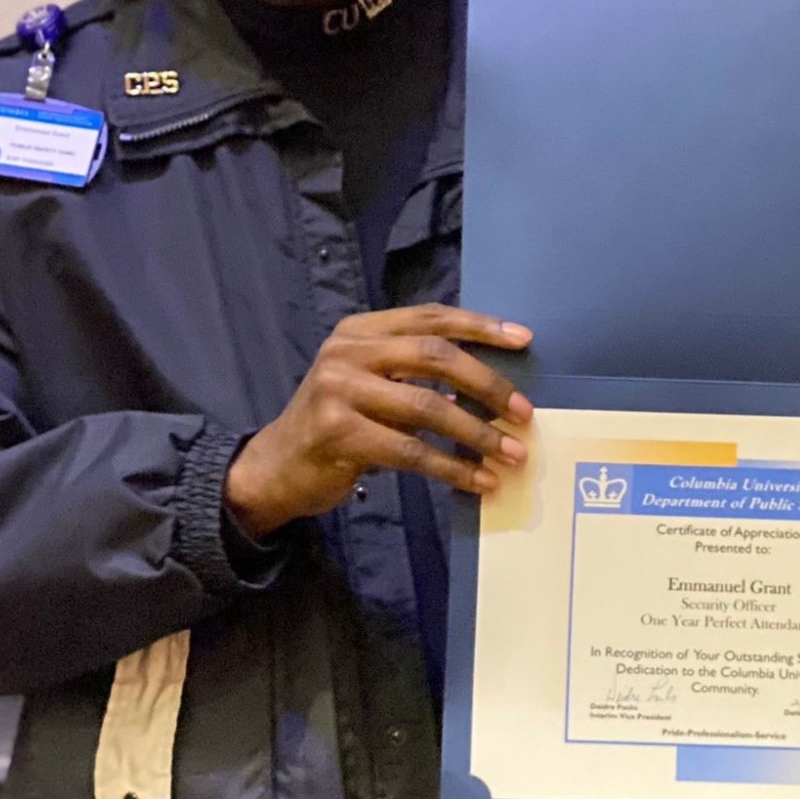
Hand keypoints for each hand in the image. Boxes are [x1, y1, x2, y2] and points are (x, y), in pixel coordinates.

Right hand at [225, 305, 532, 537]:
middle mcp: (347, 352)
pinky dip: (453, 468)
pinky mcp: (340, 435)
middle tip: (523, 411)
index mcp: (359, 330)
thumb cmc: (336, 424)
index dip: (480, 326)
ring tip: (513, 453)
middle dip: (487, 383)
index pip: (430, 317)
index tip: (523, 339)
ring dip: (478, 434)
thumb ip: (411, 371)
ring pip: (429, 407)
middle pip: (435, 356)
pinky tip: (480, 481)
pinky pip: (412, 452)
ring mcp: (339, 391)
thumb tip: (488, 384)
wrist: (276, 468)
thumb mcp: (366, 381)